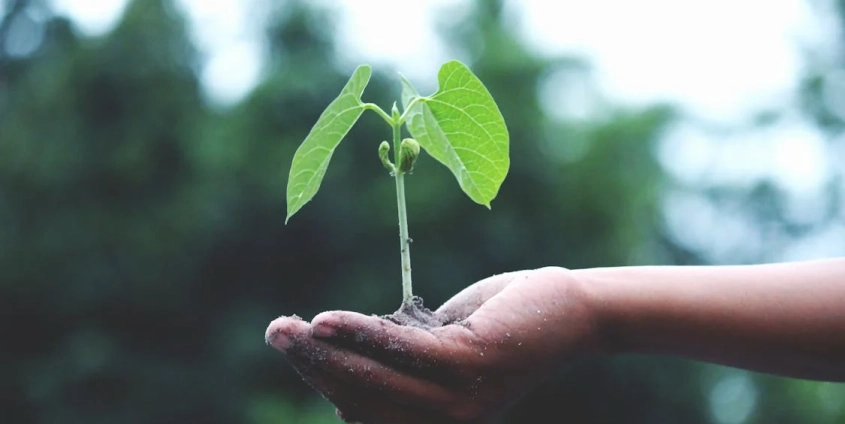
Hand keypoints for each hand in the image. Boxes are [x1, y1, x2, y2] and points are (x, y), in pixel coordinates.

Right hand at [265, 267, 599, 422]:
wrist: (566, 312)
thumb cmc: (499, 326)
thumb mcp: (440, 347)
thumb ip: (398, 359)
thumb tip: (342, 352)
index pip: (363, 411)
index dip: (324, 381)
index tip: (295, 347)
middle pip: (361, 399)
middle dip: (312, 365)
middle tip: (276, 332)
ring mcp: (459, 401)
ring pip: (374, 379)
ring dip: (325, 351)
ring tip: (287, 327)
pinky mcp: (471, 366)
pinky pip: (402, 351)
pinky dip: (361, 334)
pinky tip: (327, 320)